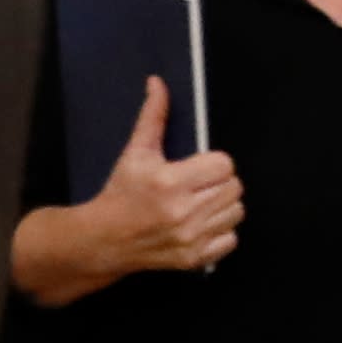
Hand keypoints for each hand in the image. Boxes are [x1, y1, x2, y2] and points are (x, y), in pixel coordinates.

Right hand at [12, 77, 244, 301]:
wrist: (105, 239)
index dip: (214, 162)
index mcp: (170, 182)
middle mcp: (183, 212)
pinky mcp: (195, 258)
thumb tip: (158, 84)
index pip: (224, 164)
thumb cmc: (120, 193)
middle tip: (200, 183)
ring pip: (236, 212)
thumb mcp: (136, 152)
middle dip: (220, 181)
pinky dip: (222, 231)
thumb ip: (153, 116)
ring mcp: (191, 238)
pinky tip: (202, 223)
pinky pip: (231, 239)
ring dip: (223, 205)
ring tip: (202, 201)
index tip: (200, 165)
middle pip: (234, 187)